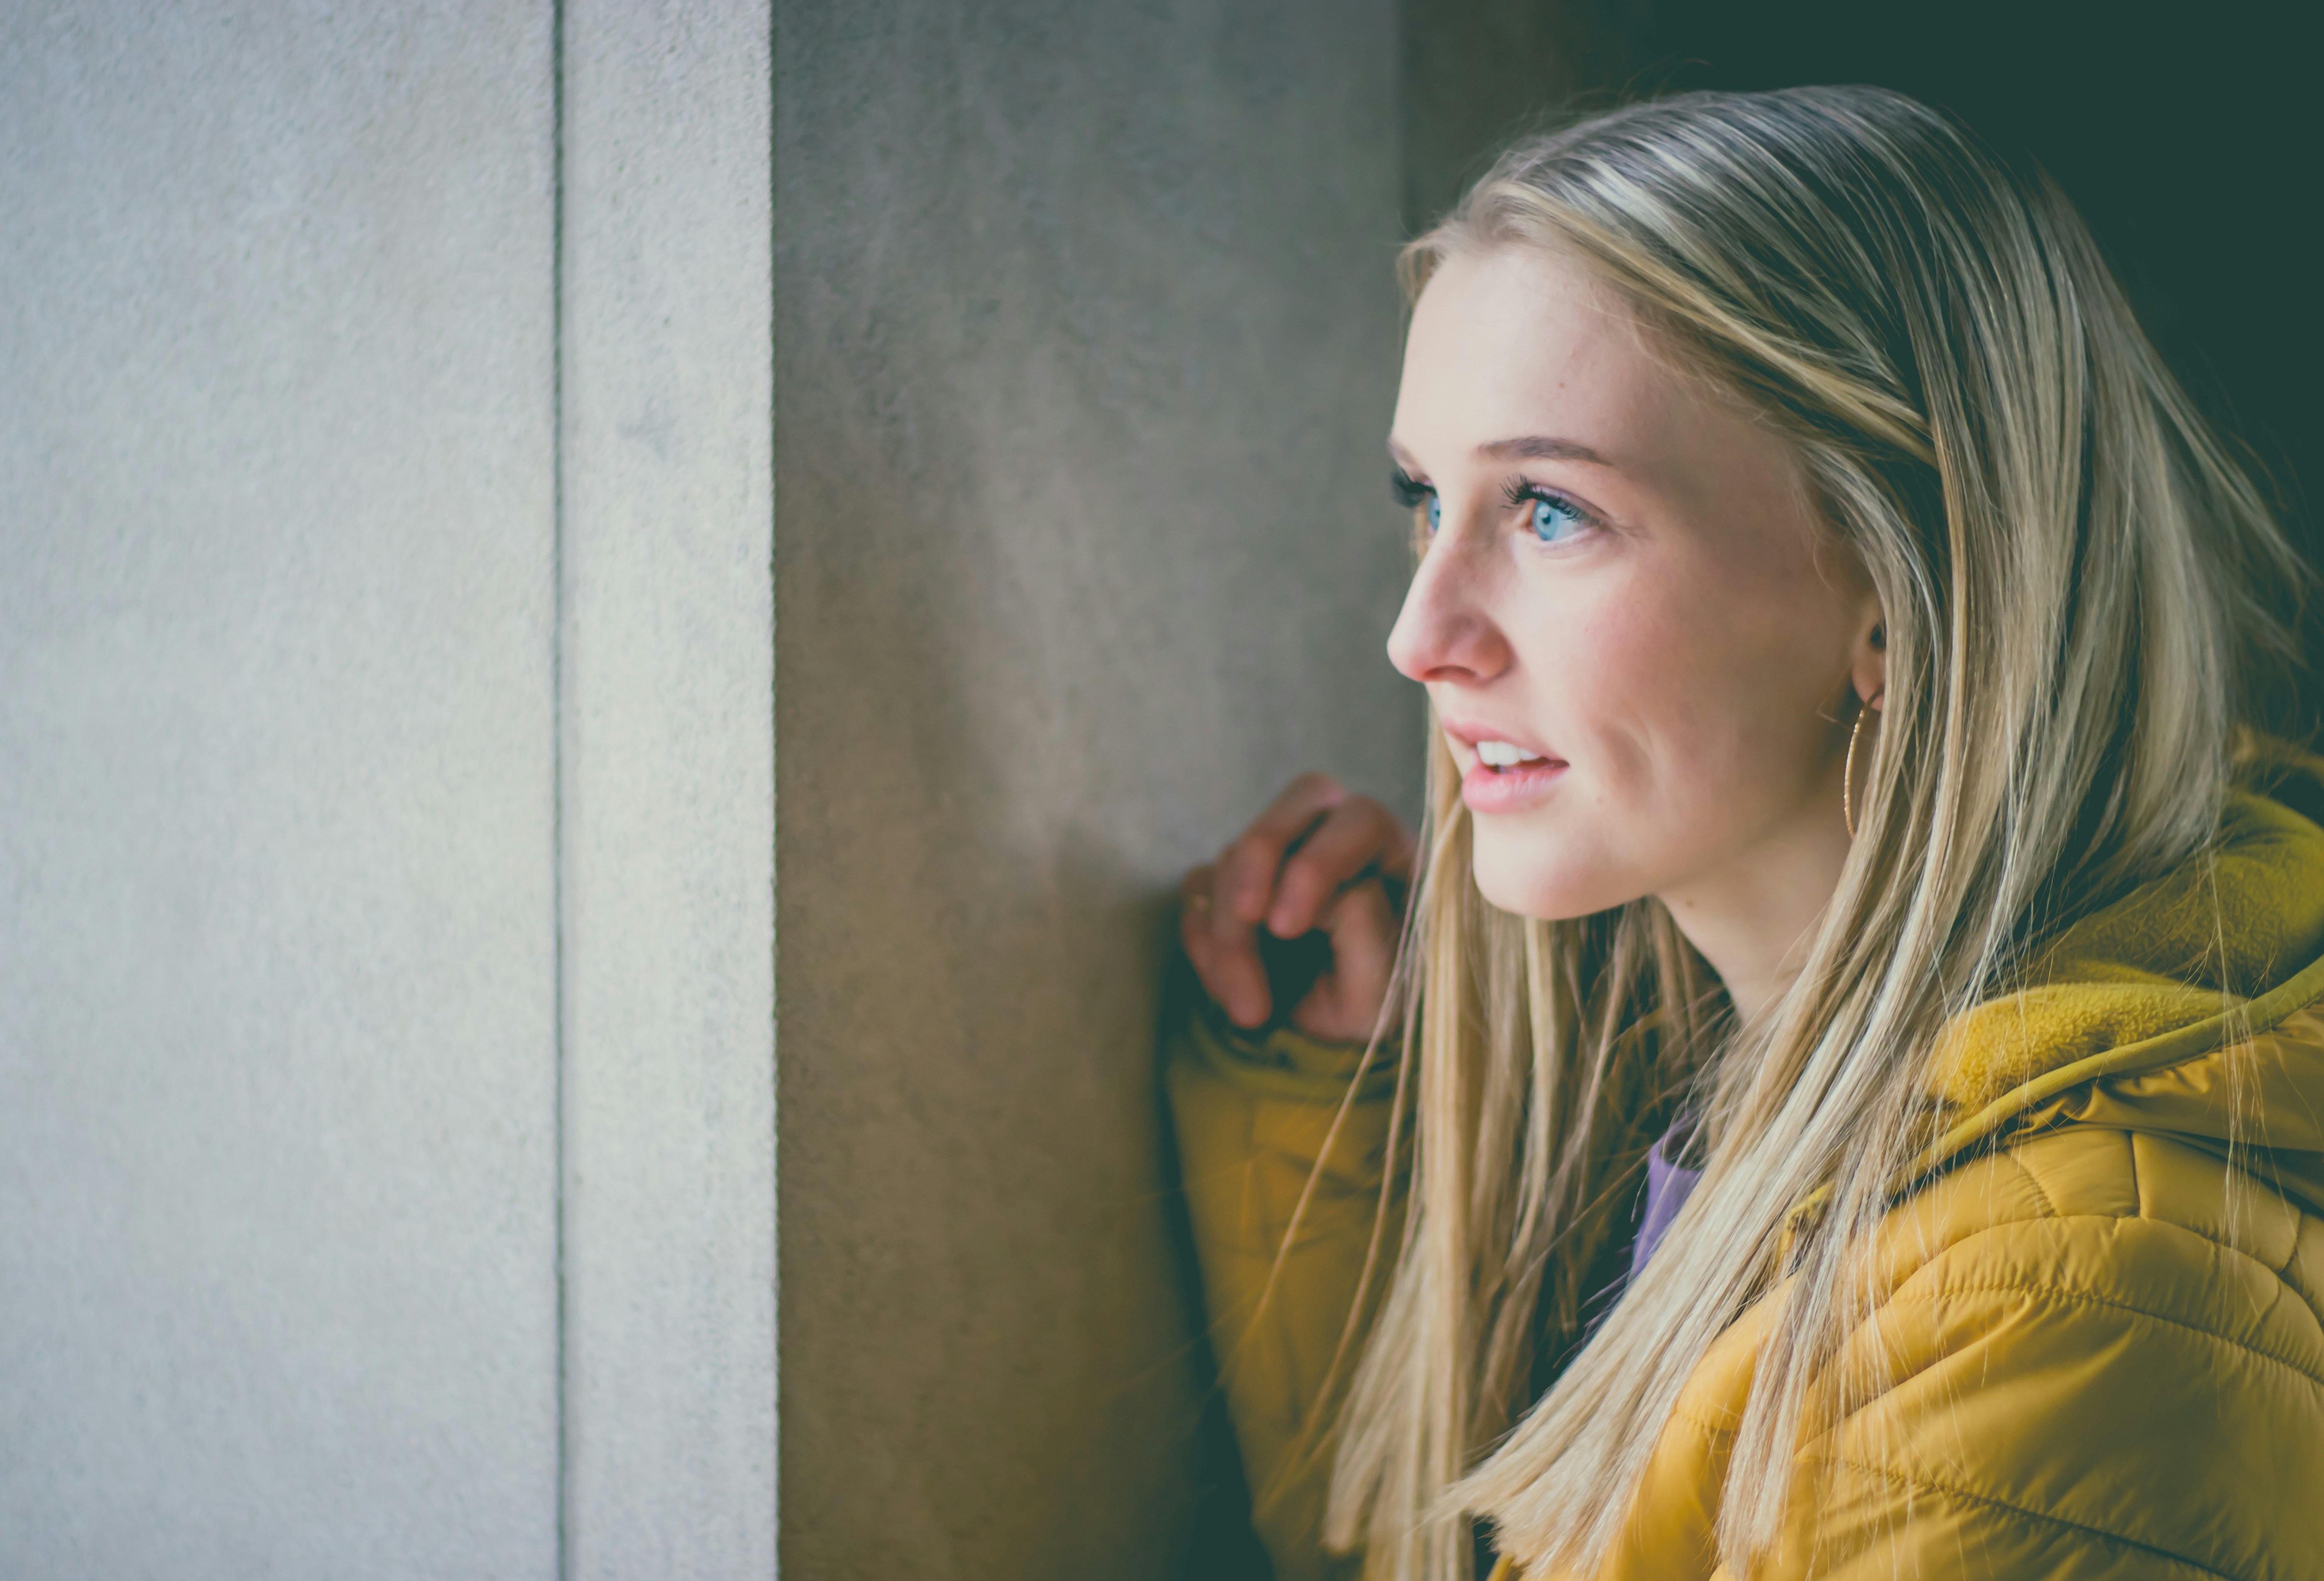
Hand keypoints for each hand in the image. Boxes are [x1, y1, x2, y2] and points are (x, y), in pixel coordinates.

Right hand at [1179, 773, 1414, 1041]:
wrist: (1333, 1044)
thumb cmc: (1375, 1010)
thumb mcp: (1385, 990)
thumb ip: (1369, 932)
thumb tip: (1330, 894)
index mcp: (1392, 854)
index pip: (1358, 821)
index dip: (1317, 864)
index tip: (1285, 927)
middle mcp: (1339, 838)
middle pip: (1295, 803)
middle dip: (1259, 863)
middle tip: (1246, 922)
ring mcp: (1282, 854)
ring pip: (1236, 854)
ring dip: (1230, 934)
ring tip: (1250, 1010)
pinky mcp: (1235, 880)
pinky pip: (1200, 888)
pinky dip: (1204, 941)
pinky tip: (1228, 991)